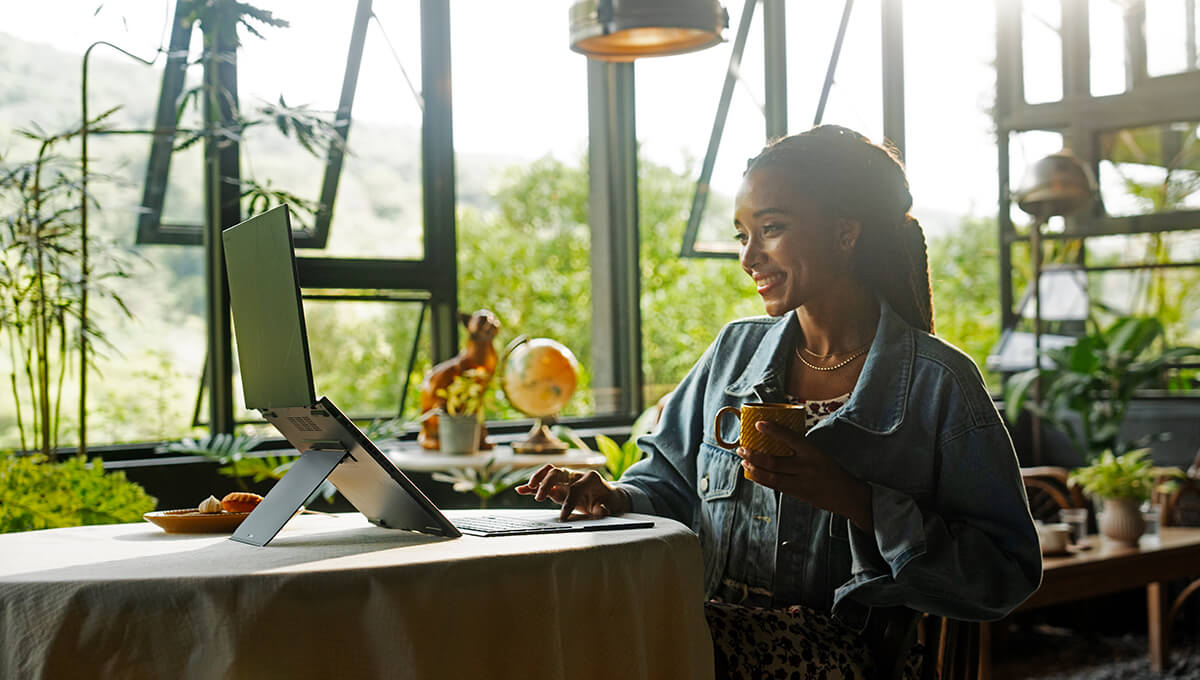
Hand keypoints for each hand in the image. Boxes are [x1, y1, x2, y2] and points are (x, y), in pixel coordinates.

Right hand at [515, 465, 630, 520]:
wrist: (609, 497)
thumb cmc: (609, 502)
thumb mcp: (611, 507)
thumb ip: (604, 509)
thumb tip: (600, 509)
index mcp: (591, 478)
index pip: (576, 488)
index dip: (569, 502)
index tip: (564, 517)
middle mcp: (577, 475)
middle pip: (557, 472)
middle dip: (547, 484)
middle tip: (540, 498)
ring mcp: (567, 479)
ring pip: (549, 472)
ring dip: (537, 479)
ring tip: (529, 488)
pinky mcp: (560, 485)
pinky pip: (544, 482)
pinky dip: (533, 485)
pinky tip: (520, 490)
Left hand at [737, 421, 873, 530]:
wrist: (846, 495)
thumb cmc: (831, 471)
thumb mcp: (819, 455)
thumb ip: (800, 449)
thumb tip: (777, 438)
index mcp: (812, 452)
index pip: (790, 438)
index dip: (773, 430)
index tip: (758, 424)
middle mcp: (805, 466)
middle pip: (773, 461)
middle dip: (754, 454)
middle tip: (742, 447)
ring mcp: (799, 482)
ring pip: (770, 476)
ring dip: (753, 468)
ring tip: (743, 460)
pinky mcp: (796, 493)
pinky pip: (774, 485)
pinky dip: (761, 479)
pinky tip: (751, 473)